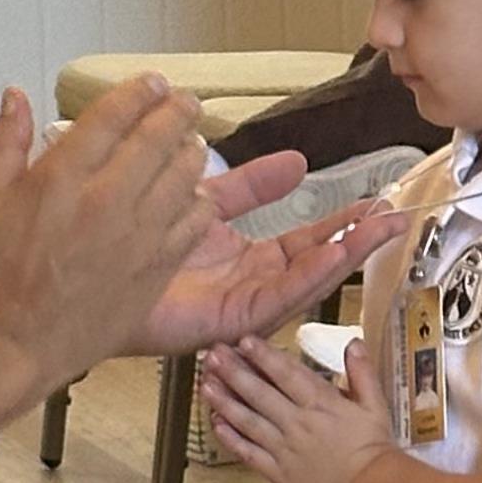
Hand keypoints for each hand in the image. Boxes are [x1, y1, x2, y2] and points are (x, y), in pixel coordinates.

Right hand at [0, 78, 221, 443]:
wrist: (12, 347)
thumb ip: (5, 142)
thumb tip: (17, 96)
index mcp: (62, 177)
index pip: (113, 115)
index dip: (139, 92)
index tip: (151, 85)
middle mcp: (106, 200)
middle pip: (158, 138)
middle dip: (177, 111)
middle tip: (184, 103)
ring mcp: (137, 236)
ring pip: (184, 176)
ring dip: (192, 152)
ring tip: (193, 143)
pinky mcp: (155, 269)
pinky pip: (193, 223)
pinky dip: (199, 202)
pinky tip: (195, 196)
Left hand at [133, 160, 407, 357]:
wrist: (86, 274)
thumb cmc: (133, 246)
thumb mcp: (207, 204)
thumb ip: (251, 186)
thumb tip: (297, 161)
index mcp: (244, 261)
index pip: (304, 242)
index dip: (342, 224)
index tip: (377, 205)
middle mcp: (245, 286)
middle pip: (313, 264)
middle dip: (356, 242)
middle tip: (395, 218)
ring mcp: (237, 306)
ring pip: (301, 282)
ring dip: (341, 257)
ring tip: (376, 233)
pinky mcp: (224, 321)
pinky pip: (273, 299)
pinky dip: (306, 278)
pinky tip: (330, 256)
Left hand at [200, 331, 392, 482]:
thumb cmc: (373, 445)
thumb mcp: (375, 404)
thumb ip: (362, 372)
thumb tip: (354, 342)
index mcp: (321, 404)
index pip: (286, 374)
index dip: (263, 356)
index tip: (244, 340)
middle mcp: (297, 423)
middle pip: (260, 394)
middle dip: (234, 372)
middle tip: (212, 355)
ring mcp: (284, 449)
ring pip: (249, 421)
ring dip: (225, 402)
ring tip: (204, 384)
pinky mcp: (278, 472)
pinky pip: (249, 453)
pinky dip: (231, 439)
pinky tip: (216, 423)